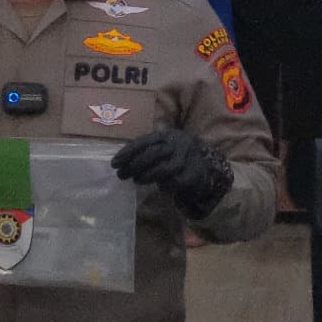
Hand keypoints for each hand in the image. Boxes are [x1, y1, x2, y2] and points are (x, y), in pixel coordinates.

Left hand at [111, 127, 233, 219]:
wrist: (206, 168)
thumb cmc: (177, 158)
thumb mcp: (164, 148)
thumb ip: (147, 150)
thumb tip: (122, 161)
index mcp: (168, 134)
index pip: (145, 141)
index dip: (128, 152)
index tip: (114, 163)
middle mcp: (179, 142)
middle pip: (154, 152)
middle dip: (135, 164)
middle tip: (121, 174)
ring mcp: (189, 157)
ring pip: (166, 167)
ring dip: (148, 175)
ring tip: (136, 180)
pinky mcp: (194, 174)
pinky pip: (176, 181)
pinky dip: (164, 184)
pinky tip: (155, 186)